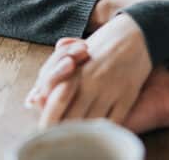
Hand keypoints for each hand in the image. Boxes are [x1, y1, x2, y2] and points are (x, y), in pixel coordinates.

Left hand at [36, 14, 152, 127]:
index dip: (47, 120)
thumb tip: (31, 100)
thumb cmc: (100, 45)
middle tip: (57, 136)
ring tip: (76, 135)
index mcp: (75, 70)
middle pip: (70, 117)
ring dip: (81, 132)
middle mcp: (91, 81)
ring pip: (90, 123)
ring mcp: (110, 90)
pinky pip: (113, 122)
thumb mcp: (73, 54)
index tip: (44, 128)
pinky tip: (97, 131)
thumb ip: (51, 76)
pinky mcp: (127, 96)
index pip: (55, 102)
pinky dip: (102, 130)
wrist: (136, 33)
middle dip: (61, 129)